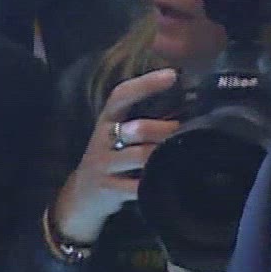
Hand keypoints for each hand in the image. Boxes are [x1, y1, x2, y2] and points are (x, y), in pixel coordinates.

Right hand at [50, 69, 180, 243]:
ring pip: (141, 157)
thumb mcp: (118, 134)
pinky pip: (137, 186)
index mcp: (107, 120)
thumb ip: (144, 119)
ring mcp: (104, 166)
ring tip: (184, 153)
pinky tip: (171, 180)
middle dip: (165, 128)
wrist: (82, 197)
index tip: (172, 75)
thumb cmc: (111, 157)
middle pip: (137, 128)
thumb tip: (188, 101)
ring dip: (165, 155)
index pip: (122, 95)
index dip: (146, 84)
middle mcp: (102, 139)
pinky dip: (155, 183)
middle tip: (188, 129)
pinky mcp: (108, 190)